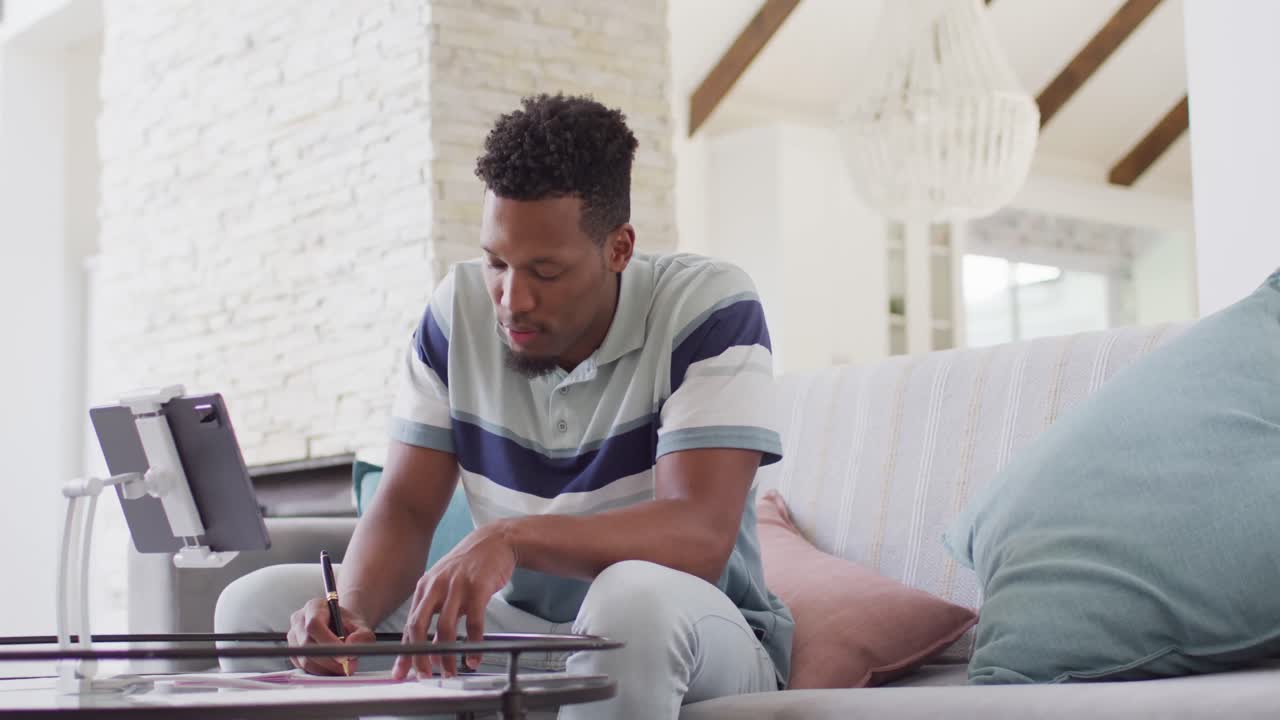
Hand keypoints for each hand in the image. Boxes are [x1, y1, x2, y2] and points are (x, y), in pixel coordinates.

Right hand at [287, 599, 375, 674]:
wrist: (341, 628)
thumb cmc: (348, 625)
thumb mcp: (361, 626)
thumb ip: (362, 635)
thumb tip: (350, 645)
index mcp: (314, 607)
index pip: (314, 624)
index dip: (328, 641)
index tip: (343, 655)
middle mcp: (299, 620)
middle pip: (307, 644)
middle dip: (328, 660)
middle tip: (347, 667)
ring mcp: (293, 637)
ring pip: (304, 659)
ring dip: (325, 669)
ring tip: (343, 668)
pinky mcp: (293, 653)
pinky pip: (303, 668)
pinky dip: (319, 672)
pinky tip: (332, 668)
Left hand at [393, 522, 516, 679]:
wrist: (495, 541)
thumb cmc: (470, 566)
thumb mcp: (445, 586)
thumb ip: (435, 613)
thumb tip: (427, 645)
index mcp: (425, 588)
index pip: (409, 625)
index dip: (405, 652)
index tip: (402, 672)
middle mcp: (436, 586)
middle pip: (419, 627)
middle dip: (420, 656)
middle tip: (425, 676)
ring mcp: (457, 586)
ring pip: (445, 629)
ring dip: (447, 655)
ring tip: (451, 671)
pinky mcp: (478, 587)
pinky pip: (474, 622)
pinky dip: (474, 644)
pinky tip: (474, 657)